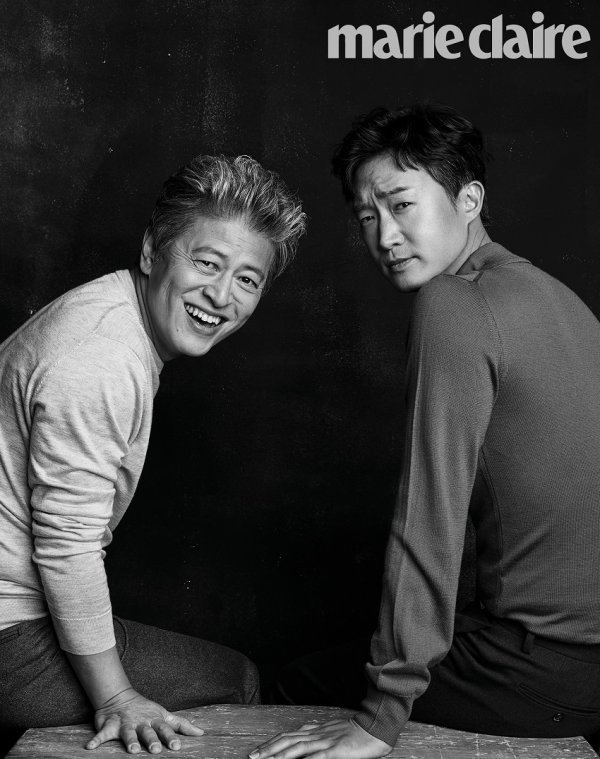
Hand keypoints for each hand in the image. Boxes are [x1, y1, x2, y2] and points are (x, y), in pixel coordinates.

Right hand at [86, 687, 203, 752]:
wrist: (120, 697)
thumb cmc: (147, 710)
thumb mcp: (165, 715)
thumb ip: (181, 725)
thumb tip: (201, 734)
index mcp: (155, 720)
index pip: (165, 729)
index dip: (170, 737)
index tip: (177, 747)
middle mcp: (141, 722)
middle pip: (147, 732)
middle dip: (151, 740)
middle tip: (155, 750)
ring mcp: (125, 723)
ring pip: (128, 733)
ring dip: (129, 741)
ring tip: (132, 750)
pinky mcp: (110, 725)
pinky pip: (102, 734)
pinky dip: (96, 740)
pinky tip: (90, 748)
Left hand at [248, 718, 391, 758]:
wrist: (376, 727)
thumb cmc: (356, 732)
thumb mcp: (332, 732)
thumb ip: (317, 735)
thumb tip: (302, 739)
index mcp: (315, 730)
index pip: (288, 736)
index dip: (271, 743)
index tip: (258, 751)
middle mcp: (317, 734)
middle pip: (287, 741)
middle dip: (268, 750)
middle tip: (252, 757)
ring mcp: (325, 742)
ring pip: (296, 749)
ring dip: (279, 756)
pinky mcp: (335, 751)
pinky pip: (316, 758)